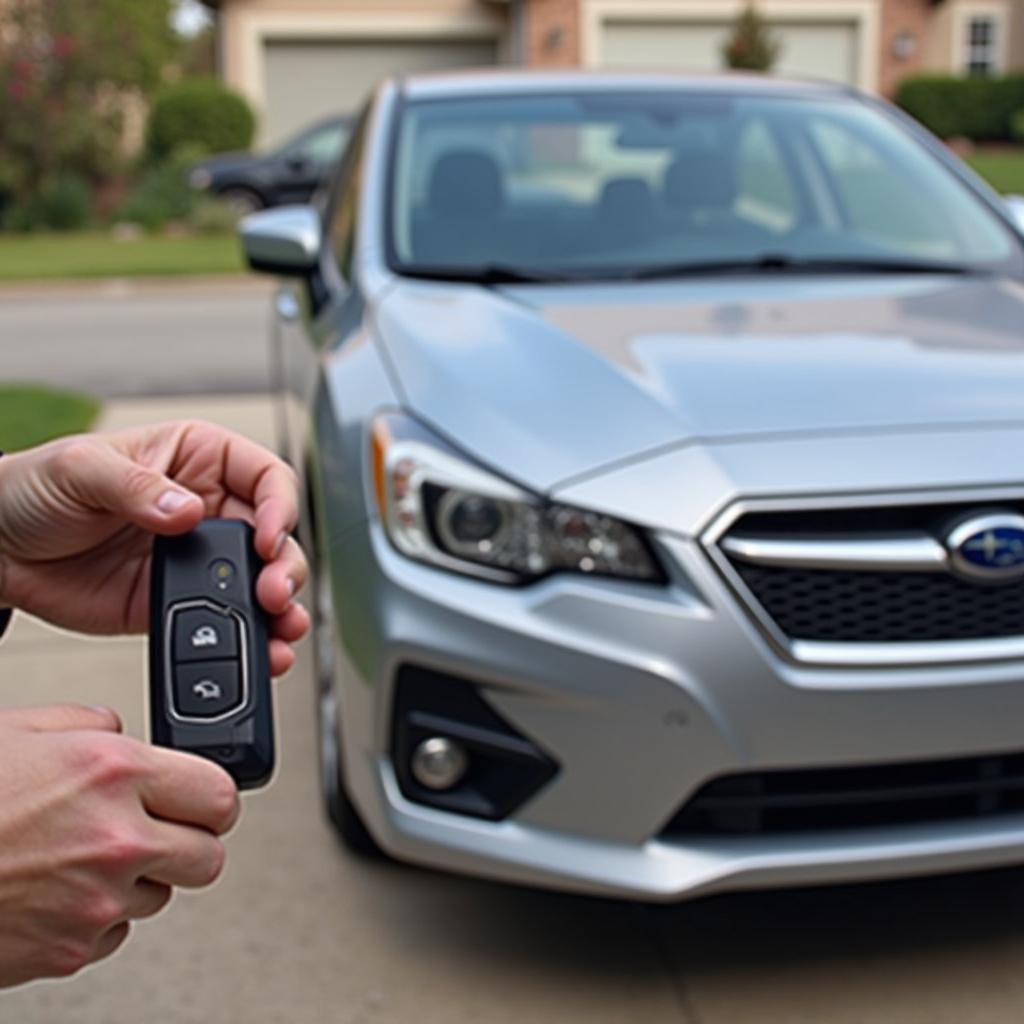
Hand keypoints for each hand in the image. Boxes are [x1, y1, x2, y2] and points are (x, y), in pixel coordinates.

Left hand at [0, 420, 308, 674]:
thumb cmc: (31, 488)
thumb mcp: (79, 468)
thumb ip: (136, 487)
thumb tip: (188, 511)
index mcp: (195, 460)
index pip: (264, 477)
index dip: (278, 507)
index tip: (267, 539)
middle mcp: (207, 508)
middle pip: (274, 536)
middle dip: (284, 567)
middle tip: (271, 592)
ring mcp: (195, 559)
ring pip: (260, 581)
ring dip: (279, 608)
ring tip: (279, 626)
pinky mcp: (177, 603)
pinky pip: (225, 621)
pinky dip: (249, 639)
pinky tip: (260, 649)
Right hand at [0, 704, 237, 987]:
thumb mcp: (20, 730)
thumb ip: (88, 726)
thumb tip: (118, 730)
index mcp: (113, 774)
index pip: (220, 794)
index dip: (211, 796)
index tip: (201, 797)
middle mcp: (116, 839)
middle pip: (209, 857)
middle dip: (190, 842)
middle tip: (161, 830)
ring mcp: (94, 902)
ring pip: (161, 896)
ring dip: (139, 878)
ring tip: (86, 856)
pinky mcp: (67, 952)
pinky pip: (115, 934)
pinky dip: (99, 916)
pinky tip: (60, 890)